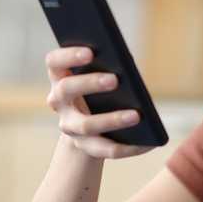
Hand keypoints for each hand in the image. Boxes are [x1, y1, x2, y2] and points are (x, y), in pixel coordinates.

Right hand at [45, 46, 152, 160]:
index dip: (69, 56)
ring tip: (137, 115)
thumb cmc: (99, 90)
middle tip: (115, 79)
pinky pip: (105, 149)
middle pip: (67, 89)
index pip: (54, 62)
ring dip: (112, 120)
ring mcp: (69, 126)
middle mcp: (58, 101)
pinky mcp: (85, 147)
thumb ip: (108, 65)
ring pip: (86, 125)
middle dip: (90, 83)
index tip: (90, 52)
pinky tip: (147, 143)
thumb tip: (127, 65)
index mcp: (60, 76)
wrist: (88, 129)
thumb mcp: (100, 75)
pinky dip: (128, 147)